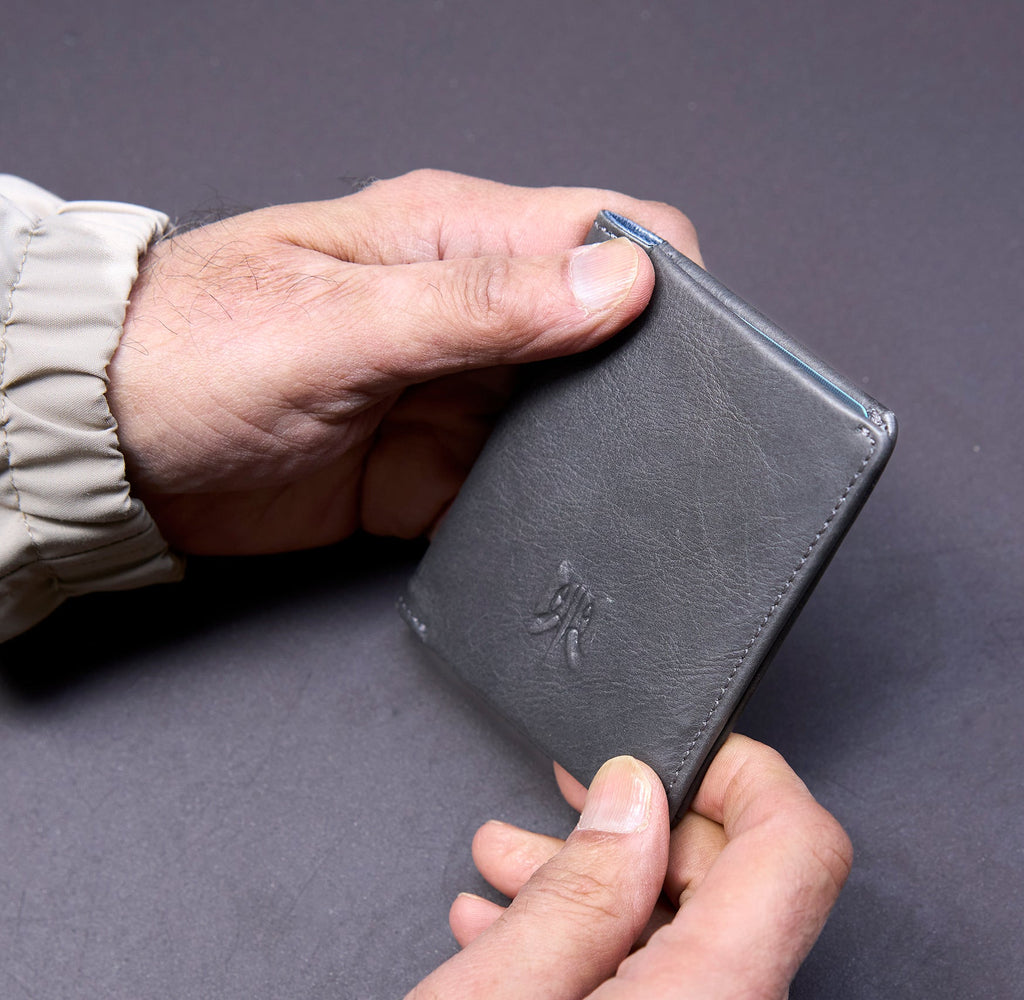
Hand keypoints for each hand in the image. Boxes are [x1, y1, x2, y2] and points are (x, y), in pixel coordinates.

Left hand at [106, 170, 699, 553]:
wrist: (114, 455)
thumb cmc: (194, 354)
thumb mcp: (342, 321)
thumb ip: (481, 305)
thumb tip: (618, 285)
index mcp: (455, 240)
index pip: (604, 232)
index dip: (663, 280)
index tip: (693, 346)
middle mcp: (472, 318)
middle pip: (607, 335)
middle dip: (647, 379)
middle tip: (666, 432)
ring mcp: (461, 401)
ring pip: (577, 422)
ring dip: (601, 453)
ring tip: (619, 484)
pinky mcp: (441, 476)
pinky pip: (525, 495)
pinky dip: (548, 512)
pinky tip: (558, 527)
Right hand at [279, 736, 851, 999]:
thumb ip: (577, 893)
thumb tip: (634, 801)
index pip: (797, 858)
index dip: (749, 778)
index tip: (688, 753)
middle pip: (746, 906)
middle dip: (646, 846)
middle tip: (546, 830)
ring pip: (708, 962)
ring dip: (619, 909)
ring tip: (513, 891)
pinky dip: (622, 973)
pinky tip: (534, 961)